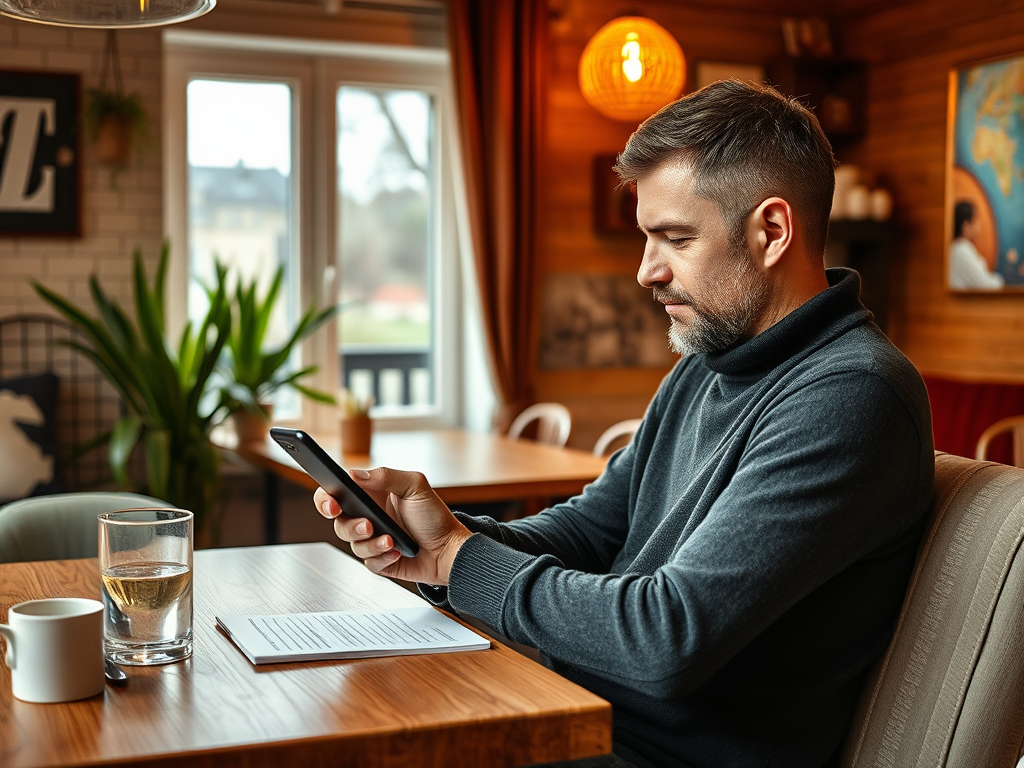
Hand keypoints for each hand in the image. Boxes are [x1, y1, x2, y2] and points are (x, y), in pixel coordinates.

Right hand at [314, 468, 472, 585]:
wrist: (450, 549)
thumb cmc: (435, 517)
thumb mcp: (415, 486)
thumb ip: (386, 476)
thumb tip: (355, 474)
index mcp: (372, 496)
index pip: (336, 494)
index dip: (326, 499)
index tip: (332, 504)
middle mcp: (369, 517)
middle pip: (339, 522)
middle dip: (350, 526)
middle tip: (368, 525)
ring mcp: (373, 540)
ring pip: (353, 545)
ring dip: (371, 543)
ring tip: (391, 540)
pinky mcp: (379, 561)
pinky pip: (368, 563)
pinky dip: (383, 558)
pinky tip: (398, 552)